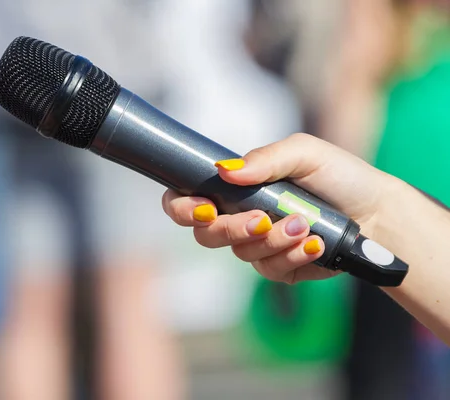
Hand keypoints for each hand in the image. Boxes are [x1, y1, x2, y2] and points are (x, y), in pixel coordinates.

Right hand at [162, 133, 397, 283]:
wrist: (375, 211)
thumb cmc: (338, 176)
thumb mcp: (304, 153)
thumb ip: (264, 159)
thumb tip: (224, 172)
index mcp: (236, 187)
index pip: (186, 200)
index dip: (182, 208)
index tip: (204, 208)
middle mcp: (239, 216)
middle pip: (206, 235)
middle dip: (231, 229)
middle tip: (262, 219)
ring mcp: (258, 244)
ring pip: (241, 253)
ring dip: (273, 240)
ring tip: (305, 224)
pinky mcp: (279, 266)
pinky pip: (270, 268)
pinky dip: (293, 255)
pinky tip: (314, 243)